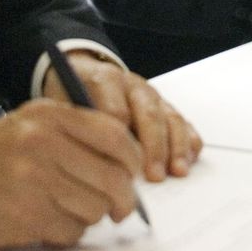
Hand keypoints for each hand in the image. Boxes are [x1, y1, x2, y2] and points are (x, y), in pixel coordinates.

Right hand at [0, 98, 141, 249]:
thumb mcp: (30, 125)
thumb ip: (76, 134)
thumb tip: (129, 163)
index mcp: (48, 115)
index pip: (115, 136)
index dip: (133, 161)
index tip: (134, 175)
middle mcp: (41, 142)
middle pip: (112, 178)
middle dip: (122, 199)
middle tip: (120, 207)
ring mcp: (32, 179)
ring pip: (95, 208)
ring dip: (89, 216)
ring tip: (67, 208)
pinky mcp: (25, 215)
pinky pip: (71, 232)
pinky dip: (66, 233)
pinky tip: (46, 221)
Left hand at [44, 51, 202, 181]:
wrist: (83, 74)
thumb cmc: (72, 98)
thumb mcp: (63, 106)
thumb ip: (76, 128)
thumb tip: (93, 166)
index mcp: (104, 80)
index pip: (115, 111)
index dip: (119, 142)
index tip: (120, 168)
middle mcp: (132, 85)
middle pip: (148, 113)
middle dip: (154, 147)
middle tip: (154, 176)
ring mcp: (151, 95)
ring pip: (170, 117)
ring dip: (175, 147)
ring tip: (177, 172)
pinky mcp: (165, 106)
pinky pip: (182, 122)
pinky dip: (188, 141)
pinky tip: (188, 160)